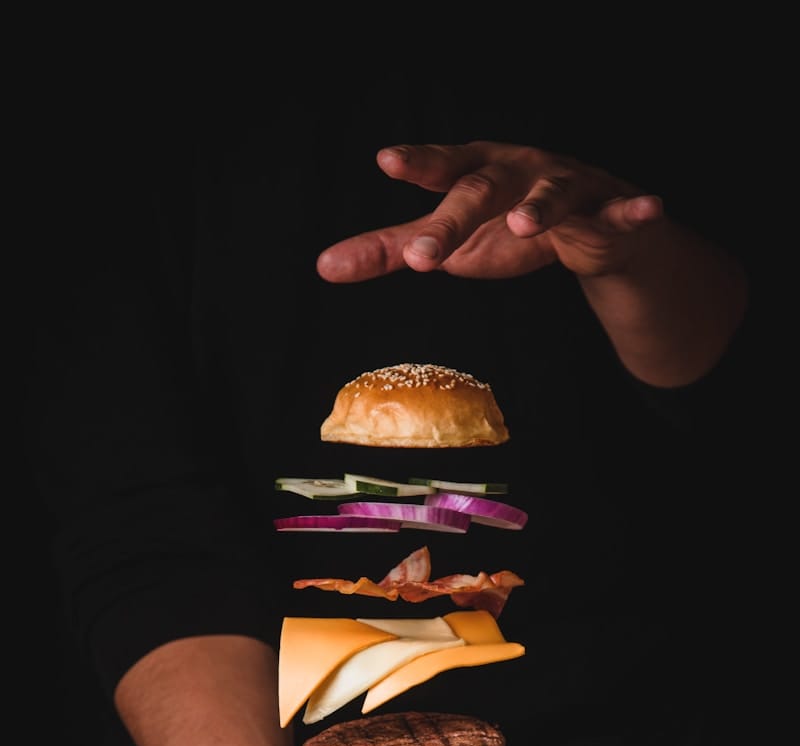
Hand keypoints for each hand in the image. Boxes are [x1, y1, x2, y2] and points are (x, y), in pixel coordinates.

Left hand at [317, 140, 663, 283]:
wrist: (583, 232)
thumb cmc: (503, 225)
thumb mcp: (446, 241)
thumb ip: (389, 251)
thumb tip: (323, 266)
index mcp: (475, 174)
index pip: (442, 168)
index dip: (419, 163)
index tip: (387, 160)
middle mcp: (517, 171)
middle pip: (483, 190)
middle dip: (454, 220)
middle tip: (422, 257)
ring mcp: (565, 187)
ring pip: (553, 194)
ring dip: (542, 206)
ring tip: (527, 223)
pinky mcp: (608, 210)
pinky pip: (623, 211)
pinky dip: (635, 210)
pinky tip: (648, 208)